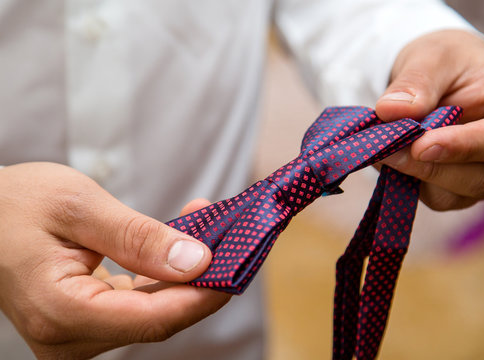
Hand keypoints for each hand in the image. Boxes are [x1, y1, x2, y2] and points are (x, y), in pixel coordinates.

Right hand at [0, 162, 229, 358]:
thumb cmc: (18, 203)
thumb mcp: (80, 208)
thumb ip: (138, 238)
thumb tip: (196, 262)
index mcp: (61, 313)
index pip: (154, 318)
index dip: (204, 294)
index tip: (238, 265)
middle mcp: (69, 339)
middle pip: (159, 318)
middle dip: (201, 278)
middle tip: (231, 236)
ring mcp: (78, 336)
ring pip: (154, 312)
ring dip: (186, 274)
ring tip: (208, 229)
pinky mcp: (88, 323)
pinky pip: (140, 305)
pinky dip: (166, 276)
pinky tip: (182, 245)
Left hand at [375, 30, 483, 209]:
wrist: (446, 77)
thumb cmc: (450, 62)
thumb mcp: (434, 56)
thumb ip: (416, 81)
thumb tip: (390, 110)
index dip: (462, 146)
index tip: (421, 146)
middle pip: (480, 178)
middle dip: (428, 167)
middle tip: (386, 150)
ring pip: (455, 195)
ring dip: (414, 177)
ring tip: (386, 149)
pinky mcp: (465, 190)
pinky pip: (437, 198)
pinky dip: (410, 182)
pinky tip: (395, 158)